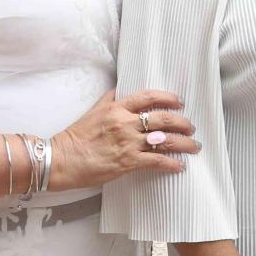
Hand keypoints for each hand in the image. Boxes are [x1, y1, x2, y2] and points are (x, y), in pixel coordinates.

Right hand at [48, 90, 198, 190]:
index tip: (179, 102)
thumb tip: (120, 90)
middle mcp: (125, 123)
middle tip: (191, 127)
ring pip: (165, 139)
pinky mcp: (128, 162)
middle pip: (164, 118)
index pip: (149, 97)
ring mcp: (128, 142)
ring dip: (184, 143)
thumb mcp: (93, 111)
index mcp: (117, 108)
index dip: (169, 98)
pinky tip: (180, 165)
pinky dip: (172, 163)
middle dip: (183, 123)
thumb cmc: (75, 137)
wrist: (61, 160)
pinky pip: (157, 161)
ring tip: (194, 146)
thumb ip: (109, 99)